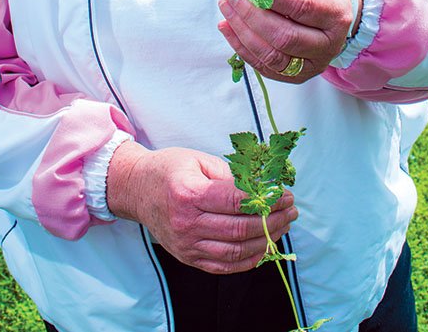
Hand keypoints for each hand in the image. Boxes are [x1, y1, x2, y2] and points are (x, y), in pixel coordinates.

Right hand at [106, 141, 297, 272]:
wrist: (136, 189)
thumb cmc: (169, 169)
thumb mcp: (199, 160)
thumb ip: (230, 175)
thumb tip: (262, 188)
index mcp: (189, 194)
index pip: (236, 202)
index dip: (266, 200)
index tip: (285, 194)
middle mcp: (187, 223)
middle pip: (239, 229)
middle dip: (272, 220)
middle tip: (291, 210)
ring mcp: (186, 244)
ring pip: (235, 252)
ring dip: (265, 241)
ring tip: (282, 227)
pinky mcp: (187, 257)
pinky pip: (223, 266)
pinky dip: (248, 260)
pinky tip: (264, 247)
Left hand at [217, 0, 360, 82]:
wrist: (334, 10)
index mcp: (335, 12)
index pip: (301, 6)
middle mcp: (329, 43)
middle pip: (284, 36)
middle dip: (250, 14)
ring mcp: (313, 63)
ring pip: (272, 55)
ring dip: (241, 32)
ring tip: (226, 8)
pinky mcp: (297, 75)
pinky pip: (264, 66)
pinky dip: (241, 47)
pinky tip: (228, 27)